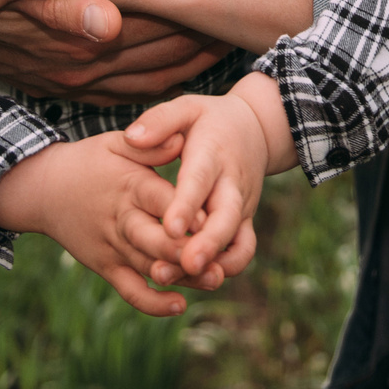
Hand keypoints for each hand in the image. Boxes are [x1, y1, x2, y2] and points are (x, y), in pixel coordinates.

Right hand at [0, 2, 227, 103]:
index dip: (190, 16)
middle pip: (162, 56)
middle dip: (200, 37)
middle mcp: (87, 73)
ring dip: (189, 60)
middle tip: (240, 20)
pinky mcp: (72, 92)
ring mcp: (82, 87)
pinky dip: (164, 82)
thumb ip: (63, 9)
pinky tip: (186, 67)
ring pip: (153, 78)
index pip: (153, 31)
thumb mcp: (15, 2)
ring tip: (224, 40)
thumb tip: (108, 21)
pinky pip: (132, 94)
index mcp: (81, 47)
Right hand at [0, 132, 211, 313]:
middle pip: (154, 241)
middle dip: (184, 252)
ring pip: (148, 268)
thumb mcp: (116, 143)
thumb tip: (183, 138)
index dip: (184, 212)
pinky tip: (180, 305)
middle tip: (217, 260)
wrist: (43, 190)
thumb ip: (152, 144)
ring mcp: (112, 246)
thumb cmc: (89, 162)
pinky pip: (130, 290)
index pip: (159, 200)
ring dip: (180, 277)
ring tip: (214, 279)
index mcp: (129, 185)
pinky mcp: (105, 266)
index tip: (211, 220)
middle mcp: (121, 219)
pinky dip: (153, 303)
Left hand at [122, 72, 294, 281]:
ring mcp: (241, 207)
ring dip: (214, 264)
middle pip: (225, 219)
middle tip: (187, 265)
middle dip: (208, 245)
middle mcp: (232, 185)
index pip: (199, 181)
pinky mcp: (244, 223)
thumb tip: (131, 138)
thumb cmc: (210, 120)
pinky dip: (223, 269)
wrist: (256, 129)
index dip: (186, 205)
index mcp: (213, 154)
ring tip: (181, 278)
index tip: (170, 227)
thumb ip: (159, 122)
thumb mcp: (186, 108)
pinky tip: (193, 280)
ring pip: (236, 244)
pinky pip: (241, 252)